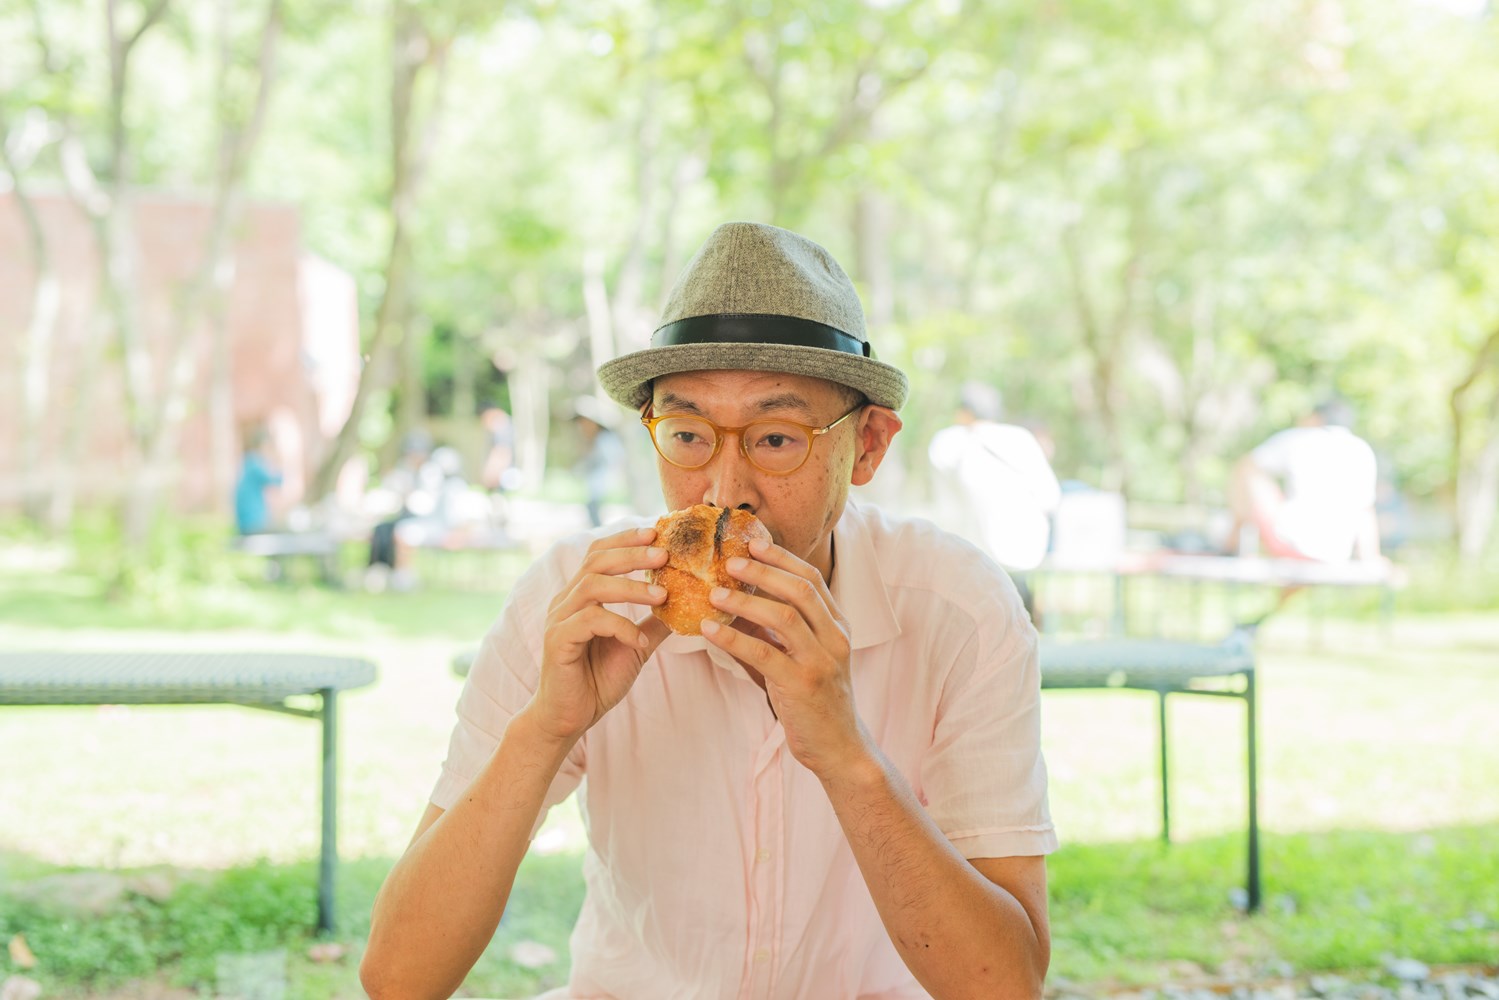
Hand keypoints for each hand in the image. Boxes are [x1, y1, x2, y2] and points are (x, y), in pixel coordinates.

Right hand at [531, 526, 671, 743]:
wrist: (569, 719)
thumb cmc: (597, 680)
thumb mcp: (634, 646)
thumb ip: (654, 623)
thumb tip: (686, 604)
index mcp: (580, 596)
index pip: (598, 553)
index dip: (625, 539)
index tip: (656, 533)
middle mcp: (565, 601)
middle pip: (595, 561)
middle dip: (632, 554)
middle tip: (665, 553)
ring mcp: (559, 620)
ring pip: (593, 586)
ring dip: (630, 587)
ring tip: (662, 595)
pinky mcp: (558, 641)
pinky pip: (591, 622)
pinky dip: (620, 627)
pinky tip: (640, 642)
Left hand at [702, 539, 871, 778]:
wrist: (839, 747)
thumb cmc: (815, 700)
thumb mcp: (803, 658)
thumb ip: (777, 632)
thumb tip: (736, 604)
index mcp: (838, 626)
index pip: (812, 580)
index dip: (782, 559)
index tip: (753, 543)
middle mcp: (835, 638)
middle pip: (800, 590)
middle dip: (763, 571)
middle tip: (729, 560)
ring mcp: (821, 661)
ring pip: (785, 618)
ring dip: (746, 601)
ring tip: (713, 593)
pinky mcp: (803, 686)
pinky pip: (764, 654)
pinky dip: (734, 638)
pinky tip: (710, 630)